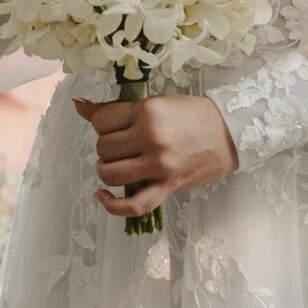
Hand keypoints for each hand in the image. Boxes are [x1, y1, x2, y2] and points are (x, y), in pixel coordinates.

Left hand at [72, 92, 237, 220]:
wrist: (230, 132)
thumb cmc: (193, 114)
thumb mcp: (155, 102)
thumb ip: (116, 108)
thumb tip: (78, 104)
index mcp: (146, 111)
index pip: (101, 121)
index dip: (101, 124)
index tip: (113, 126)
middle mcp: (150, 138)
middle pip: (103, 148)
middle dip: (106, 147)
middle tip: (121, 144)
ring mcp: (158, 165)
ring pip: (109, 173)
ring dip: (106, 169)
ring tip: (116, 164)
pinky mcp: (167, 187)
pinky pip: (133, 205)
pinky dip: (111, 205)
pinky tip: (102, 195)